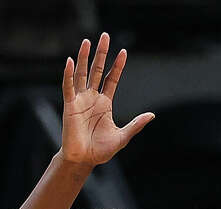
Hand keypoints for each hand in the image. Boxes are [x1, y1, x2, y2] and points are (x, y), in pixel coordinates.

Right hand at [60, 33, 153, 167]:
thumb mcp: (123, 136)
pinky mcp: (70, 106)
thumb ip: (136, 124)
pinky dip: (68, 74)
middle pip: (97, 70)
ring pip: (82, 74)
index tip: (123, 51)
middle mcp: (92, 98)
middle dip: (101, 54)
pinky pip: (69, 87)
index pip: (112, 79)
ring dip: (83, 57)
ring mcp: (80, 100)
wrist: (84, 160)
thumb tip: (152, 115)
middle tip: (105, 36)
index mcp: (105, 103)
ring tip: (87, 41)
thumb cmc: (101, 150)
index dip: (118, 66)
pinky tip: (70, 61)